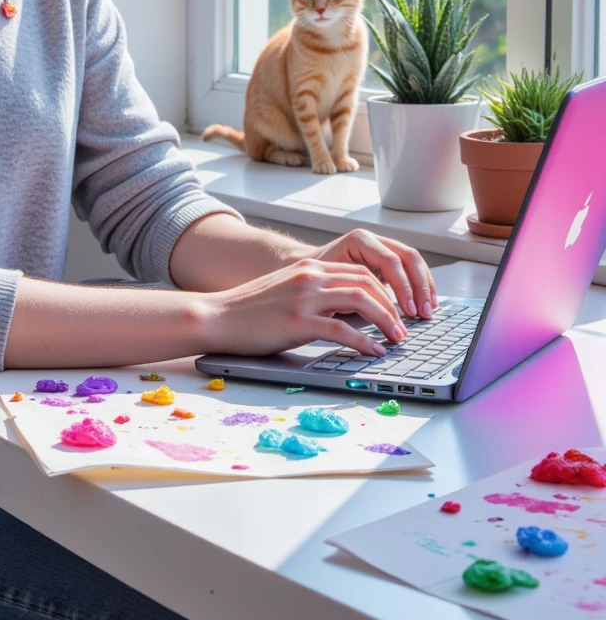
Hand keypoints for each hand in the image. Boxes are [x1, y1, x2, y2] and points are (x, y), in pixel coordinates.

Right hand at [201, 257, 408, 358]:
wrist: (216, 316)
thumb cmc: (249, 311)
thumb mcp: (286, 292)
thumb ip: (314, 295)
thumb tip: (345, 313)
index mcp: (308, 269)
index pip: (360, 273)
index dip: (386, 292)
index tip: (397, 311)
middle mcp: (310, 277)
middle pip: (367, 283)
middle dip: (393, 306)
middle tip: (403, 328)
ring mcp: (304, 298)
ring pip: (361, 301)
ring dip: (386, 320)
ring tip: (397, 339)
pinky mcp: (297, 321)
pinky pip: (341, 330)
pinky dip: (363, 341)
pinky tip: (374, 351)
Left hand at [304, 229, 436, 318]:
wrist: (301, 267)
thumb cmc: (312, 279)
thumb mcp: (329, 285)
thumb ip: (351, 296)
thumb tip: (373, 317)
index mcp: (359, 240)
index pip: (390, 261)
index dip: (403, 287)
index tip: (408, 310)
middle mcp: (373, 239)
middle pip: (408, 257)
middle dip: (419, 286)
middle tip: (424, 312)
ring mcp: (381, 247)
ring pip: (414, 261)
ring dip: (424, 286)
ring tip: (429, 311)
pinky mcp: (385, 259)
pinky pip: (410, 268)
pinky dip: (420, 285)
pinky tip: (424, 303)